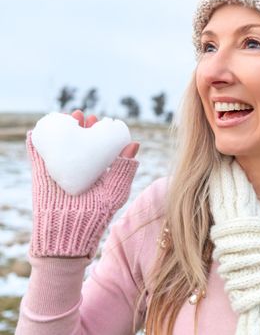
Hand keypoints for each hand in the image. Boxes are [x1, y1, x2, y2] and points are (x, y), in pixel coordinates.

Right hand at [27, 110, 139, 258]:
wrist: (70, 234)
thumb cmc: (97, 215)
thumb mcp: (116, 191)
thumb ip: (124, 168)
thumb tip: (135, 143)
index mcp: (96, 174)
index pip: (96, 148)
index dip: (98, 133)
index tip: (100, 119)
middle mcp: (78, 172)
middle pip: (77, 144)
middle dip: (80, 127)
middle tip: (84, 115)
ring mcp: (59, 174)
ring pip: (58, 146)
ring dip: (61, 129)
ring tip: (68, 116)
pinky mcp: (41, 178)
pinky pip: (37, 158)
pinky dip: (35, 144)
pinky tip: (36, 131)